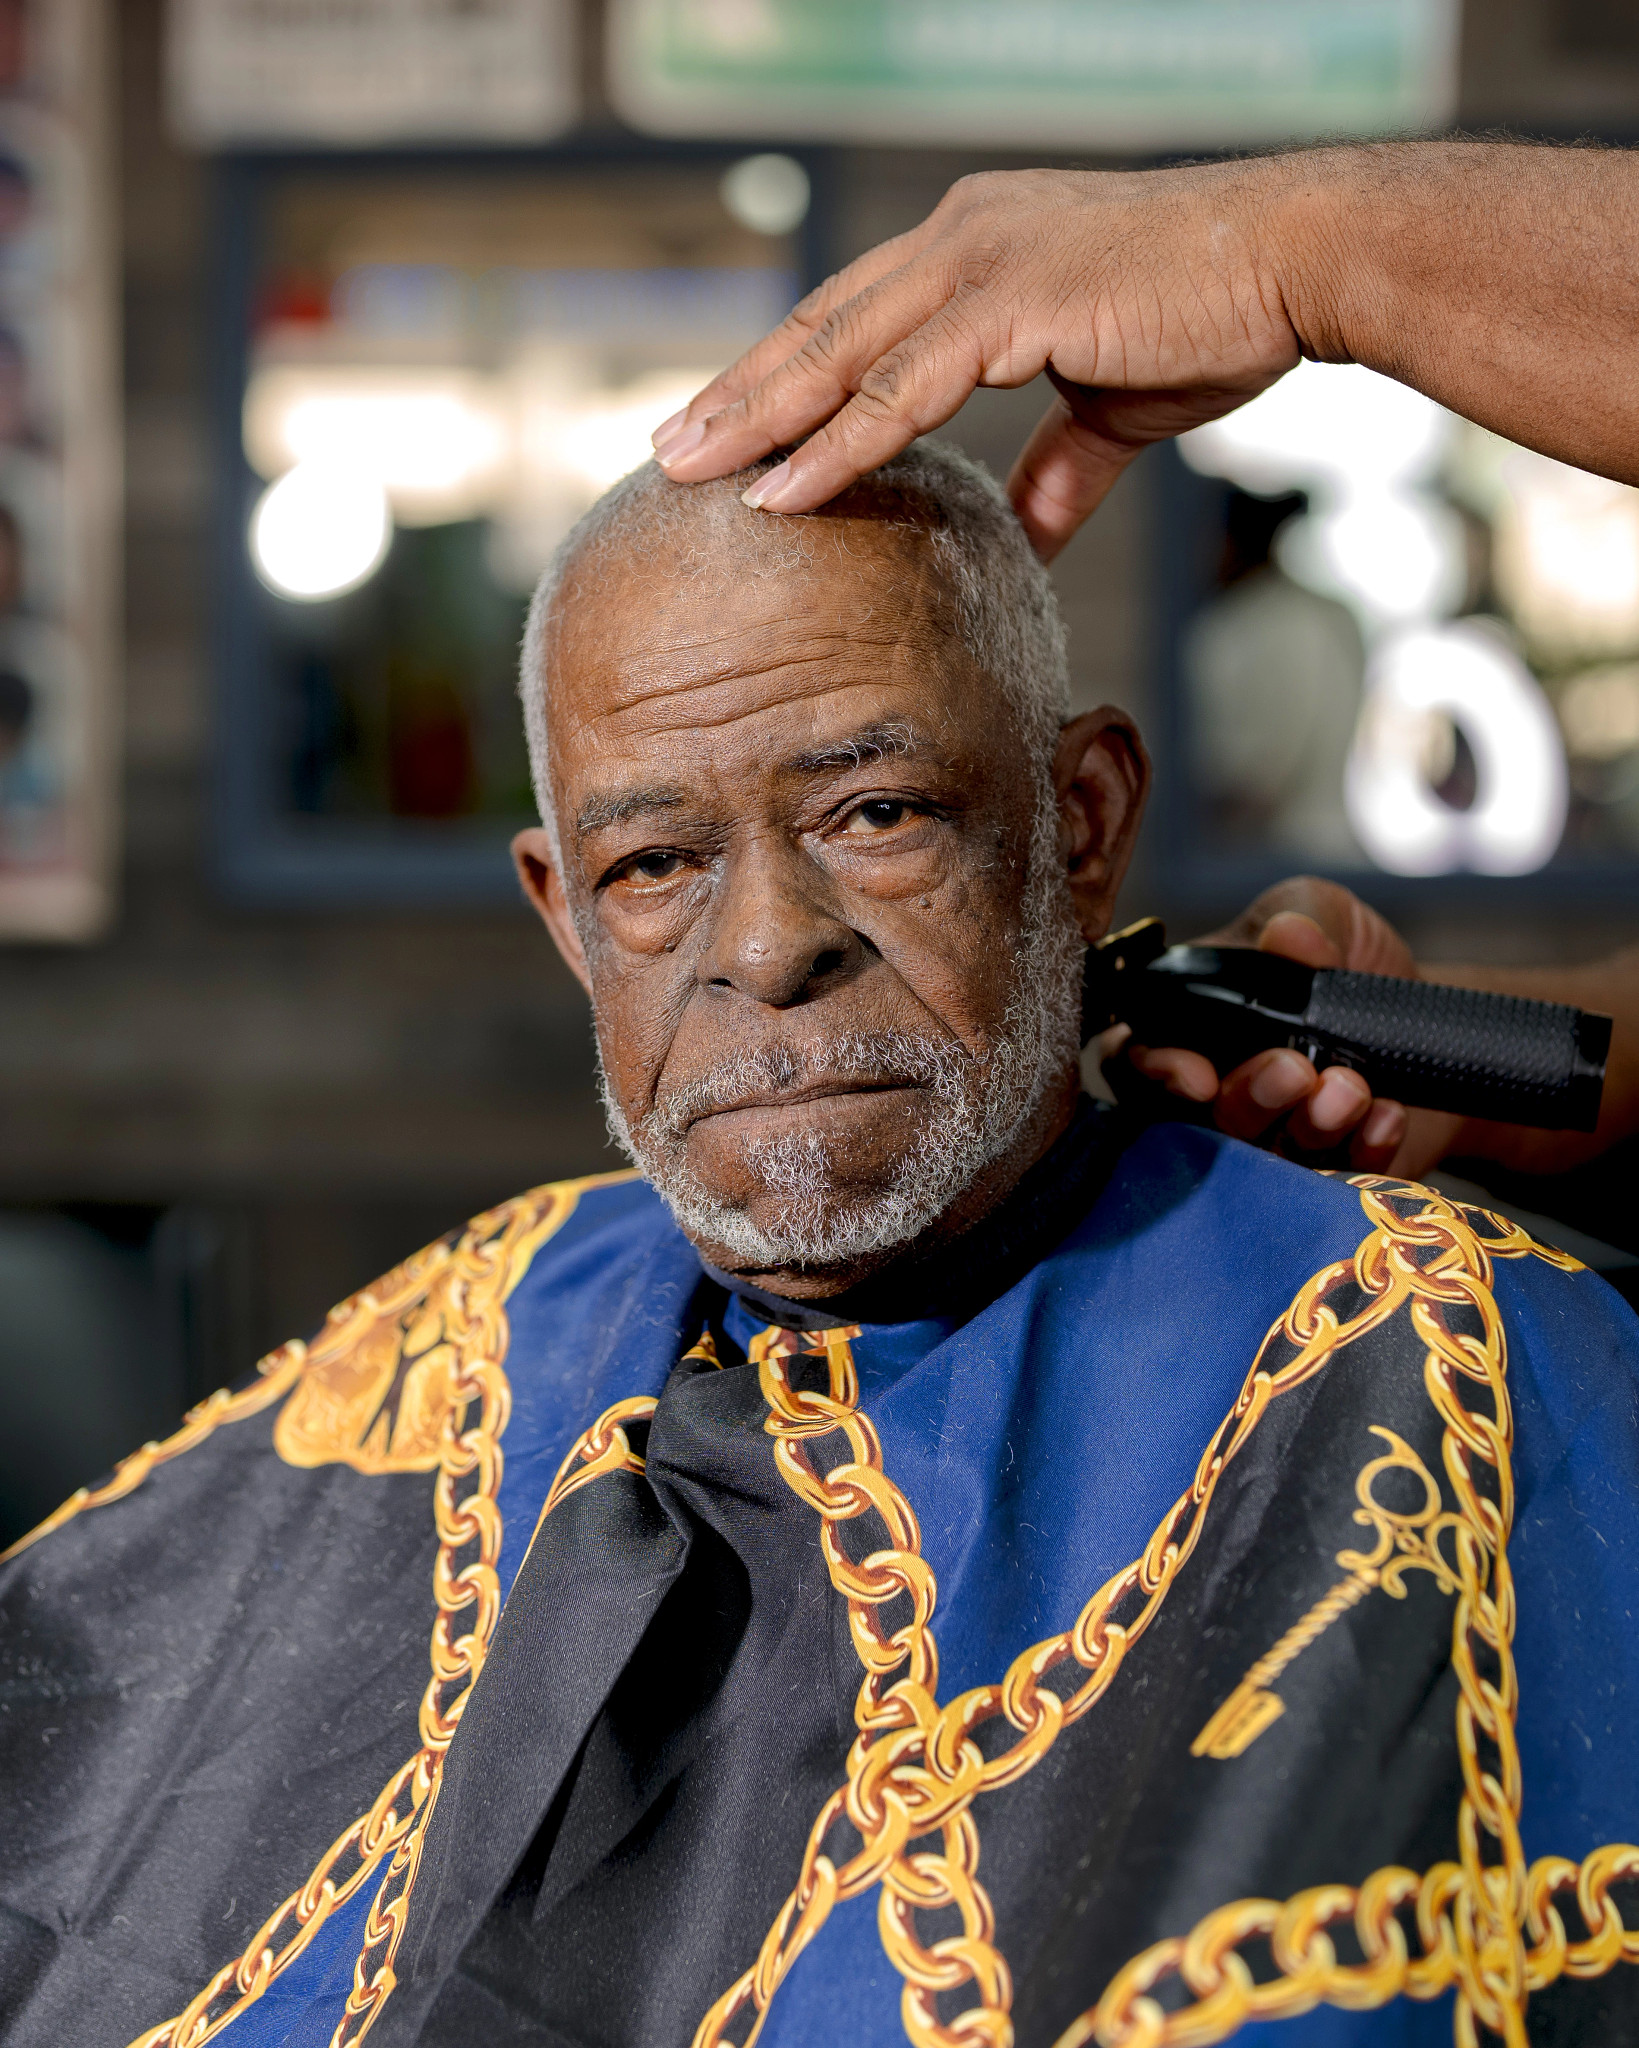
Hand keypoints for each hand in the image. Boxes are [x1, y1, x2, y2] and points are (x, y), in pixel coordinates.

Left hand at [652, 163, 1306, 559]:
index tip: (727, 427)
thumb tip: (1025, 537)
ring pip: (838, 353)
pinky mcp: (1011, 298)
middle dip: (738, 394)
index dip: (783, 375)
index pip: (852, 318)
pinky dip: (834, 442)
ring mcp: (978, 259)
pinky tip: (780, 488)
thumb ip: (1055, 469)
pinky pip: (898, 388)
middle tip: (668, 449)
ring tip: (689, 472)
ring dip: (757, 419)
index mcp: (973, 246)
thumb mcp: (1112, 407)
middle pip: (819, 327)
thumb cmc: (1213, 316)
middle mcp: (958, 238)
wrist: (1299, 263)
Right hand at [1113, 878, 1459, 1176]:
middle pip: (1201, 1122)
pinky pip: (1336, 1177)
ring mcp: (1275, 1138)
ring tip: (1350, 1088)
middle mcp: (1223, 1089)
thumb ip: (1304, 915)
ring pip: (1267, 1159)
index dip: (1157, 1072)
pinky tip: (1387, 1114)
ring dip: (1307, 1125)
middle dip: (1247, 1097)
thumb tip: (1287, 934)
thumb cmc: (1351, 957)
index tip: (1197, 1073)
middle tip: (1293, 1068)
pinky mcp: (1332, 1173)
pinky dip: (1362, 1149)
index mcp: (1195, 1024)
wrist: (1425, 1010)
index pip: (1141, 1060)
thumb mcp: (1328, 913)